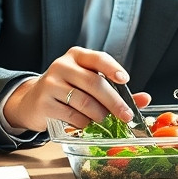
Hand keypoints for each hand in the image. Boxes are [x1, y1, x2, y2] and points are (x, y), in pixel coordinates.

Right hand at [3, 47, 150, 133]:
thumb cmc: (67, 90)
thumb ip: (116, 90)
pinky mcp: (44, 102)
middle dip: (114, 102)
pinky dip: (83, 123)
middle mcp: (63, 65)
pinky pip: (72, 115)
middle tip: (126, 116)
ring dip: (99, 115)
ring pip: (84, 101)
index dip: (113, 69)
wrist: (33, 101)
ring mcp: (51, 83)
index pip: (98, 58)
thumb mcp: (89, 84)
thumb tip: (144, 99)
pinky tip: (85, 123)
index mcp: (77, 56)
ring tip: (102, 119)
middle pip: (94, 83)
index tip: (124, 80)